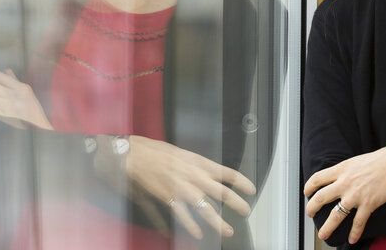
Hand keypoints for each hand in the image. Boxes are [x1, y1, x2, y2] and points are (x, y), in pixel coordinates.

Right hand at [126, 136, 255, 239]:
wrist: (134, 156)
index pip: (228, 172)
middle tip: (245, 211)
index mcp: (199, 162)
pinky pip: (184, 216)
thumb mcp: (182, 153)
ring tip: (227, 230)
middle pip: (222, 192)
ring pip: (206, 209)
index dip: (242, 182)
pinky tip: (198, 234)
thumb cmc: (156, 151)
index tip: (251, 189)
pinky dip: (191, 227)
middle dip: (237, 203)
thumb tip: (207, 173)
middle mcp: (194, 176)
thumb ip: (196, 166)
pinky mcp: (169, 199)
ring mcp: (182, 189)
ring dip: (218, 222)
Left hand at [303, 142, 385, 244]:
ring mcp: (356, 195)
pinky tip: (352, 239)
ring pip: (335, 214)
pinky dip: (354, 233)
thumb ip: (346, 170)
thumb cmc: (381, 160)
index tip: (306, 193)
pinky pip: (358, 222)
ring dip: (327, 227)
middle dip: (311, 208)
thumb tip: (339, 178)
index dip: (309, 187)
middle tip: (310, 214)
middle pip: (321, 197)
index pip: (318, 178)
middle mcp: (345, 182)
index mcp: (342, 169)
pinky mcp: (368, 204)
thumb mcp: (356, 161)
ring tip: (323, 234)